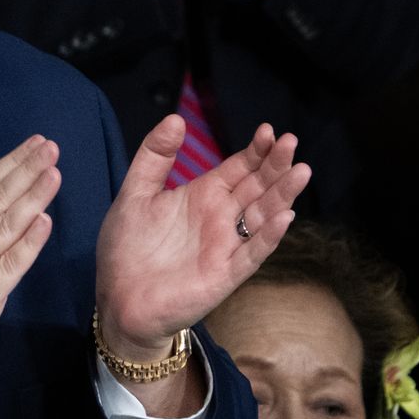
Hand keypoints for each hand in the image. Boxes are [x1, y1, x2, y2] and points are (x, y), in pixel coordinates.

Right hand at [0, 137, 61, 418]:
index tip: (33, 146)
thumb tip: (0, 219)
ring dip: (30, 196)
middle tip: (50, 146)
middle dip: (24, 170)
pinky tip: (45, 222)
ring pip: (3, 225)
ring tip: (54, 172)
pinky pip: (7, 266)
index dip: (9, 166)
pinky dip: (27, 242)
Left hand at [96, 118, 308, 359]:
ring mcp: (226, 246)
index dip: (256, 151)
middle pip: (258, 187)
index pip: (240, 168)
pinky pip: (252, 253)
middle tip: (291, 141)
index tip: (269, 131)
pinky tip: (284, 216)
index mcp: (203, 195)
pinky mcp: (224, 274)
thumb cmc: (126, 249)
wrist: (118, 299)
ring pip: (263, 216)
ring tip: (300, 170)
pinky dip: (268, 236)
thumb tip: (175, 119)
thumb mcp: (135, 193)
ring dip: (282, 195)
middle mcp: (221, 218)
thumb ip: (154, 157)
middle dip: (276, 165)